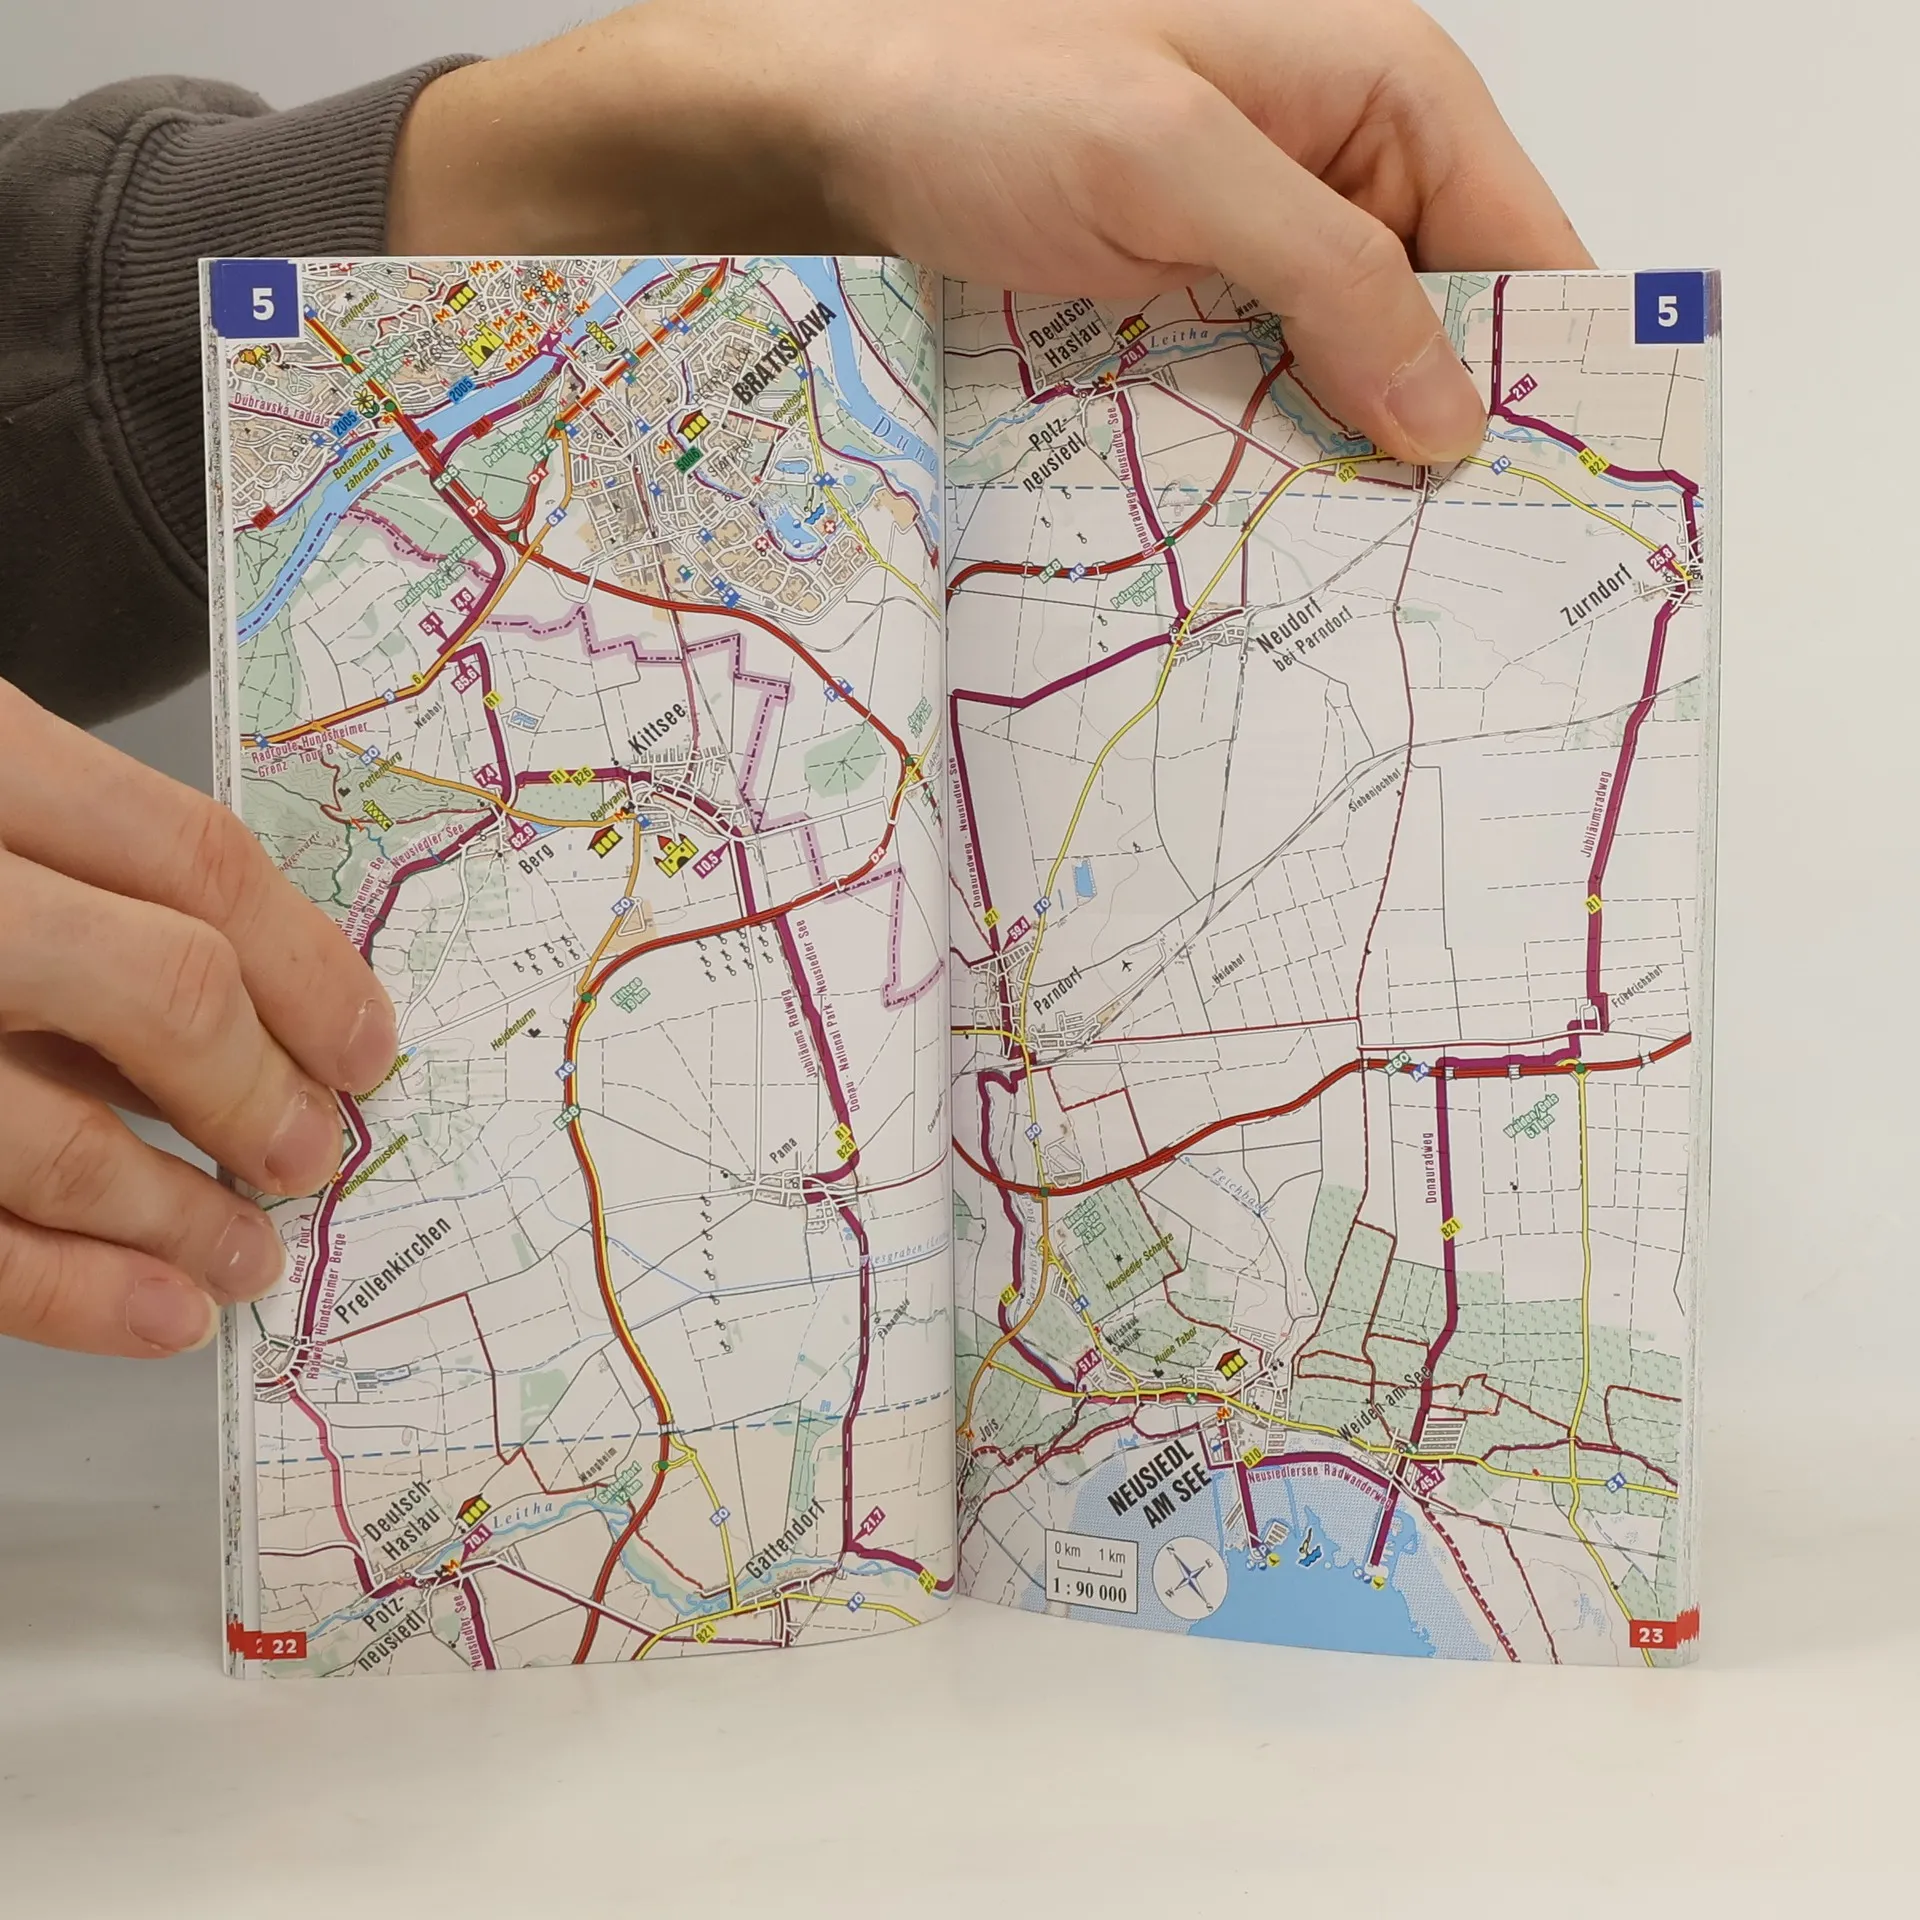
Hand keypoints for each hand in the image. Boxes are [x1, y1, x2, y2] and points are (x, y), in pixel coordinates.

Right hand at [0, 682, 396, 1356]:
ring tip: (248, 1255)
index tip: (365, 1046)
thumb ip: (86, 876)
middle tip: (314, 1153)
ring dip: (180, 1215)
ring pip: (55, 1135)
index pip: (191, 862)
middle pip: (157, 988)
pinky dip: (65, 1289)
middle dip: (259, 1093)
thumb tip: (269, 1014)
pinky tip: (151, 1312)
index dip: (309, 968)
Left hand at [388, 0, 1589, 463]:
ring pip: (1359, 374)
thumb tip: (1453, 415)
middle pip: (1450, 326)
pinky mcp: (1197, 305)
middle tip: (1452, 582)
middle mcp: (1341, 165)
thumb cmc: (978, 92)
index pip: (1525, 242)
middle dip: (1447, 442)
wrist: (823, 127)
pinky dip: (1279, 460)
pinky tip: (1273, 535)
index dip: (1554, 370)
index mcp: (1381, 90)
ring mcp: (1264, 243)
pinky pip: (1274, 393)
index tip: (1565, 507)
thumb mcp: (1172, 166)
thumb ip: (1331, 279)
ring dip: (1357, 467)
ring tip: (1368, 584)